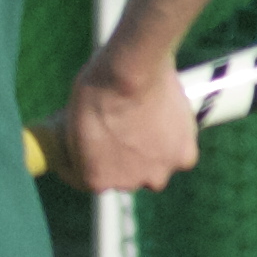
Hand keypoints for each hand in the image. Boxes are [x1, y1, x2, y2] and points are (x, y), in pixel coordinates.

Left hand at [47, 47, 201, 191]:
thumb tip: (84, 146)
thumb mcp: (71, 122)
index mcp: (95, 179)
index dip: (85, 159)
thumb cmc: (96, 89)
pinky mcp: (184, 157)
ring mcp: (158, 173)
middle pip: (123, 174)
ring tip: (145, 122)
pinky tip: (165, 120)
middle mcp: (128, 184)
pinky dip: (174, 141)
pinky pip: (178, 153)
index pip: (86, 178)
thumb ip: (82, 144)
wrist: (132, 72)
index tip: (89, 147)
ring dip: (150, 152)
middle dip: (120, 157)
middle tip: (122, 129)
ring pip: (153, 166)